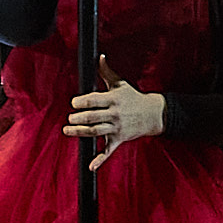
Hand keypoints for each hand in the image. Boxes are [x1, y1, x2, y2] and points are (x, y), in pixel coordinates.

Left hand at [64, 55, 164, 170]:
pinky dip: (99, 160)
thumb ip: (106, 71)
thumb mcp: (120, 84)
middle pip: (93, 117)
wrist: (154, 114)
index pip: (94, 100)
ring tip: (68, 130)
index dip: (82, 102)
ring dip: (81, 132)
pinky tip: (90, 167)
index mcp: (113, 99)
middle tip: (70, 118)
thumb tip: (99, 56)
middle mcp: (115, 114)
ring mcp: (117, 128)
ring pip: (96, 132)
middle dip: (80, 119)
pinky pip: (108, 151)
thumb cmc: (133, 97)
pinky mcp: (118, 139)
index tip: (74, 103)